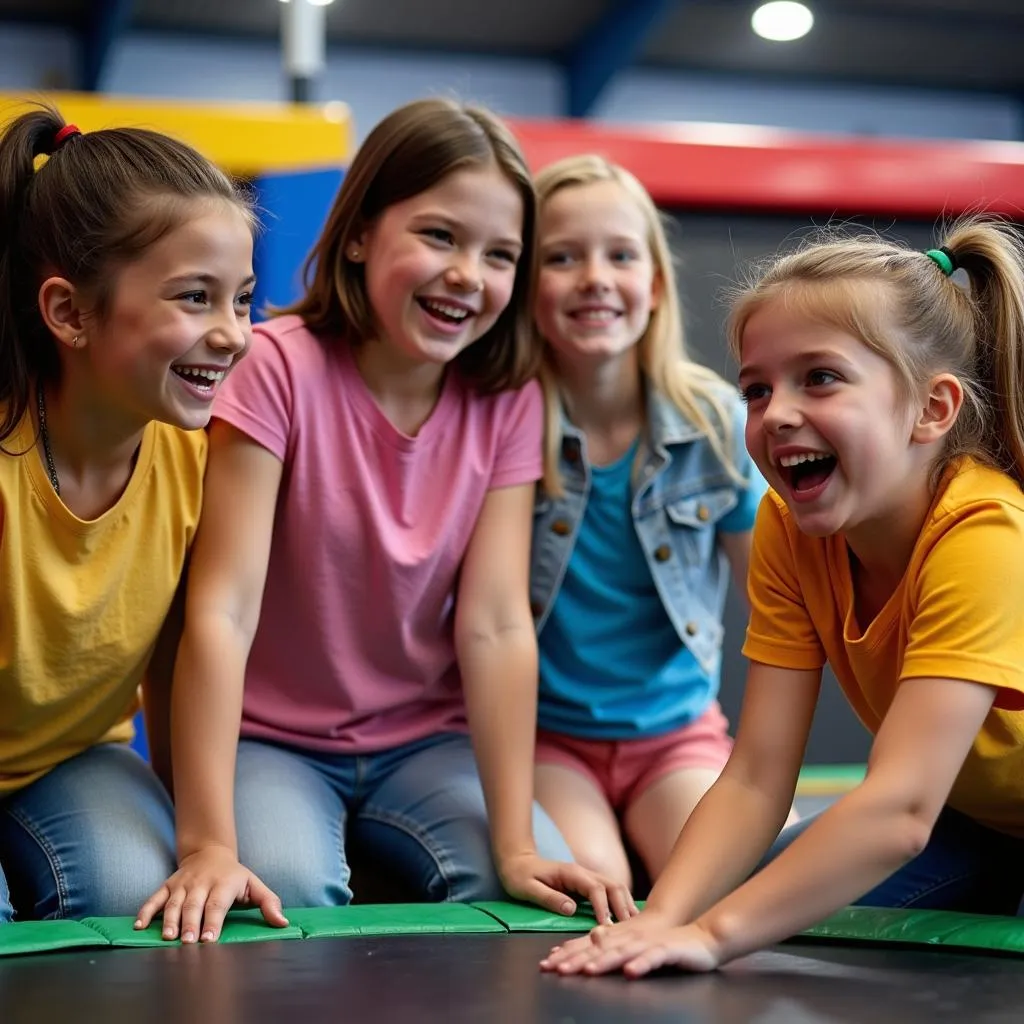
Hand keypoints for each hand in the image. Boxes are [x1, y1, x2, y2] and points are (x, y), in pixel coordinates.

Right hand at [134, 845, 287, 942]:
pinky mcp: (167, 886)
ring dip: (169, 921)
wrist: (210, 852)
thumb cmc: (234, 876)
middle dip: (190, 924)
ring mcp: (182, 885)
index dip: (213, 921)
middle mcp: (201, 883)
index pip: (217, 904)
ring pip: (173, 903)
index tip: (209, 939)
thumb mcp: (254, 885)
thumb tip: (283, 923)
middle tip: (187, 943)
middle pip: (194, 905)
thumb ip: (269, 903)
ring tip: (167, 938)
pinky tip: (138, 926)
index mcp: (224, 884)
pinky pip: (154, 899)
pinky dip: (145, 911)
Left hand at [497, 850, 637, 924]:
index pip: (594, 888)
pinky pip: (609, 893)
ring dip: (626, 904)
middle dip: (623, 905)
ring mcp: (587, 877)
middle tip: (630, 928)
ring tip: (634, 926)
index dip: (603, 907)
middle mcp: (583, 873)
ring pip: (615, 887)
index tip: (608, 927)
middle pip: (612, 885)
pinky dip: (621, 904)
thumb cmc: (519, 876)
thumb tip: (571, 909)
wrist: (517, 861)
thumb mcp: (527, 888)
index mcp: (571, 873)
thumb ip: (549, 898)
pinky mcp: (587, 885)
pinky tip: (627, 919)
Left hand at [540, 911, 721, 975]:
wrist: (701, 937)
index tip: (547, 963)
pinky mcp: (667, 949)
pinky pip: (652, 957)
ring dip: (603, 960)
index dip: (568, 953)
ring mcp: (647, 943)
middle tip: (556, 968)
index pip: (589, 945)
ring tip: (587, 970)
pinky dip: (641, 964)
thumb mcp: (635, 944)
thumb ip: (613, 945)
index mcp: (620, 936)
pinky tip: (630, 971)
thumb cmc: (665, 944)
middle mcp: (629, 937)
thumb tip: (589, 944)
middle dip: (576, 958)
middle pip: (599, 949)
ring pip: (622, 952)